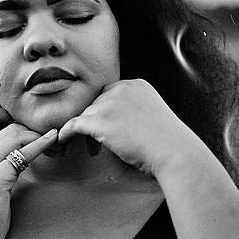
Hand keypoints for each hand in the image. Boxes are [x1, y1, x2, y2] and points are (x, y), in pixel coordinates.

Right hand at [0, 107, 57, 238]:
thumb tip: (19, 159)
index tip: (18, 121)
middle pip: (8, 128)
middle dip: (31, 129)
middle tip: (51, 136)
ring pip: (15, 135)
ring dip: (39, 135)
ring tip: (56, 139)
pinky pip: (22, 154)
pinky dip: (40, 144)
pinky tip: (52, 141)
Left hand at [57, 79, 209, 176]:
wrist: (174, 152)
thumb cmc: (168, 143)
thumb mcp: (154, 116)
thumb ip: (136, 111)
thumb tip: (120, 123)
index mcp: (136, 85)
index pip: (110, 94)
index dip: (106, 112)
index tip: (108, 128)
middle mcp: (122, 89)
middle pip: (96, 103)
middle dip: (96, 122)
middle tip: (99, 143)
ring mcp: (110, 104)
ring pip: (87, 115)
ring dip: (87, 132)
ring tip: (93, 150)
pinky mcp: (100, 120)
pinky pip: (74, 124)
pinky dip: (67, 132)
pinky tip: (63, 139)